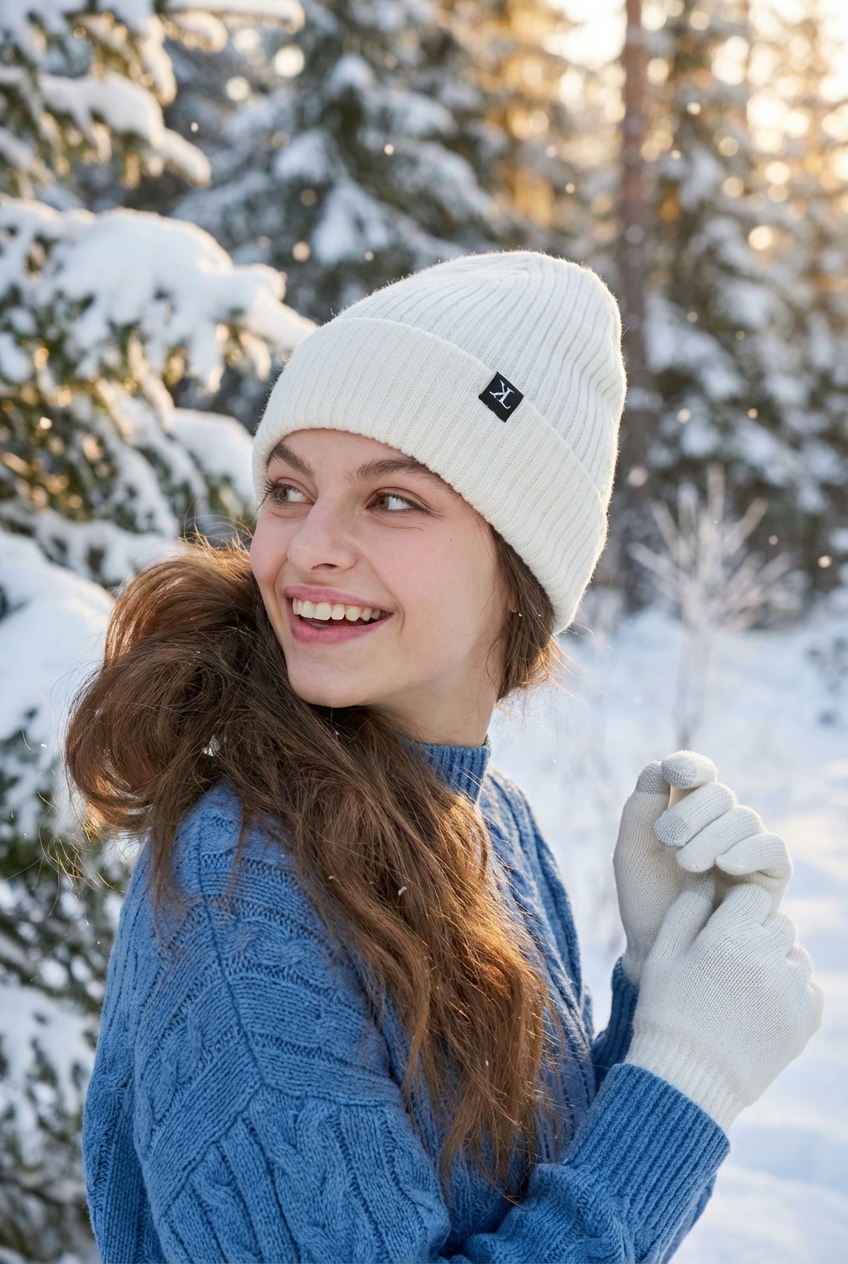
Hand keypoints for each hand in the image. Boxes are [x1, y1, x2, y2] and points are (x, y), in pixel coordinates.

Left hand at [614, 750, 791, 986]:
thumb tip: (659, 766)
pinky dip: (749, 850)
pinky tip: (726, 864)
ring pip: (743, 817)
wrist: (665, 951)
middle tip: (665, 839)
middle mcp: (720, 823)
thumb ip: (640, 808)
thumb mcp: (631, 852)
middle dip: (689, 812)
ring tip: (686, 864)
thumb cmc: (646, 900)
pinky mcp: (770, 873)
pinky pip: (771, 847)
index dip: (690, 766)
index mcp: (687, 810)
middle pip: (718, 793)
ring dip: (712, 835)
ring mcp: (747, 846)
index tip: (674, 773)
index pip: (697, 773)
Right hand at [626, 878, 823, 1131]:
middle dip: (757, 933)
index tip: (721, 927)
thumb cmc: (667, 1012)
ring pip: (796, 955)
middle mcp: (766, 958)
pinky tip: (761, 1008)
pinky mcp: (806, 1021)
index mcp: (728, 937)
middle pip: (779, 923)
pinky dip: (791, 993)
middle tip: (731, 960)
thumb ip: (686, 910)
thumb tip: (706, 879)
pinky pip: (809, 988)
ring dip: (777, 962)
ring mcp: (791, 991)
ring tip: (745, 987)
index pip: (752, 896)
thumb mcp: (661, 956)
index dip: (735, 909)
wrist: (687, 1082)